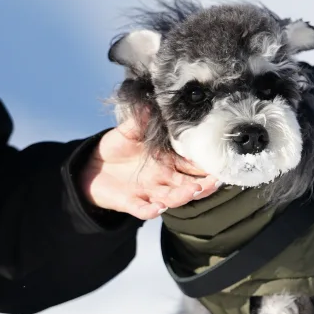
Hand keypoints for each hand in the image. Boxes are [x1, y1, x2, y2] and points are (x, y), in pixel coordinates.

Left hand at [80, 120, 218, 220]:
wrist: (92, 164)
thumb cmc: (116, 147)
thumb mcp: (128, 130)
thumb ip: (140, 121)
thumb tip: (150, 103)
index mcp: (167, 161)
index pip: (192, 165)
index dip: (206, 165)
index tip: (221, 162)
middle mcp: (163, 179)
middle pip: (188, 185)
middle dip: (203, 184)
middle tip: (216, 180)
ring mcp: (149, 192)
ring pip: (171, 198)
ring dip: (183, 196)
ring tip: (193, 190)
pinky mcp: (131, 202)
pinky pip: (143, 209)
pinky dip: (152, 210)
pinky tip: (158, 207)